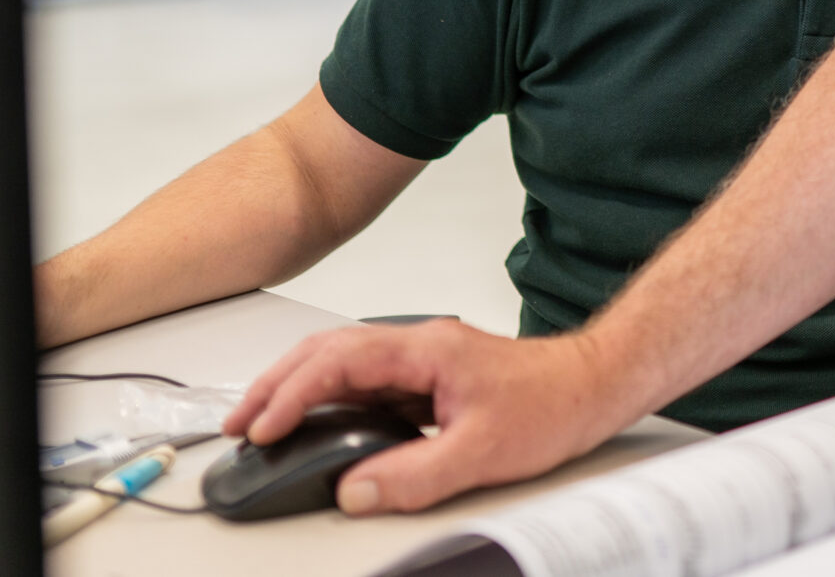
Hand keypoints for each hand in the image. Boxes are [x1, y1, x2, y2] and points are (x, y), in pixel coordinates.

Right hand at [225, 320, 627, 513]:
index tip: (263, 428)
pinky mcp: (430, 376)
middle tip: (239, 425)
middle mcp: (418, 344)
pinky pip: (365, 378)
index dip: (293, 394)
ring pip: (343, 360)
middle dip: (276, 384)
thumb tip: (353, 491)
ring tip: (263, 423)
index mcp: (424, 350)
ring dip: (299, 387)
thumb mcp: (481, 452)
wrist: (595, 384)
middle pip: (328, 350)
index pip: (338, 361)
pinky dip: (329, 396)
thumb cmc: (553, 405)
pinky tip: (317, 422)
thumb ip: (413, 476)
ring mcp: (423, 358)